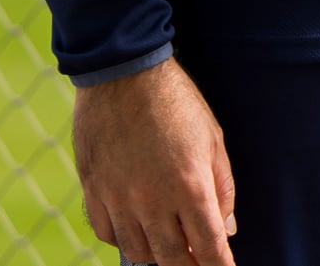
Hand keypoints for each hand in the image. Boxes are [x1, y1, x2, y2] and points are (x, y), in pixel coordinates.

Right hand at [71, 56, 237, 264]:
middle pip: (172, 258)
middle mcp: (152, 199)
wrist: (124, 73)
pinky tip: (137, 228)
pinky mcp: (94, 190)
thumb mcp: (213, 140)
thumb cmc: (177, 102)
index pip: (209, 246)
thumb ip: (222, 188)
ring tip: (169, 244)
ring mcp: (119, 197)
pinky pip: (107, 233)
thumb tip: (225, 230)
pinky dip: (124, 239)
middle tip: (197, 261)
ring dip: (157, 255)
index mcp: (189, 185)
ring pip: (138, 251)